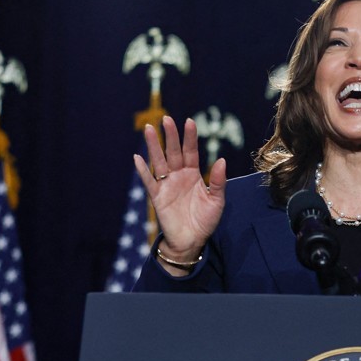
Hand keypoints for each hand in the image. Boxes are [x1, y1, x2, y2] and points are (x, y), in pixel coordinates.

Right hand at [132, 116, 226, 261]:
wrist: (192, 241)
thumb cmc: (205, 221)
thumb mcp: (217, 201)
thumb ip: (219, 181)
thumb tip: (222, 160)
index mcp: (193, 174)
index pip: (191, 152)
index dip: (189, 137)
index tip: (189, 121)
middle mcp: (178, 176)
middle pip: (173, 152)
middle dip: (170, 136)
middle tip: (166, 119)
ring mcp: (167, 185)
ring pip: (159, 161)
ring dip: (154, 146)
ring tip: (149, 129)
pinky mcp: (158, 197)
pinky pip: (149, 181)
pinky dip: (143, 170)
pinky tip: (137, 158)